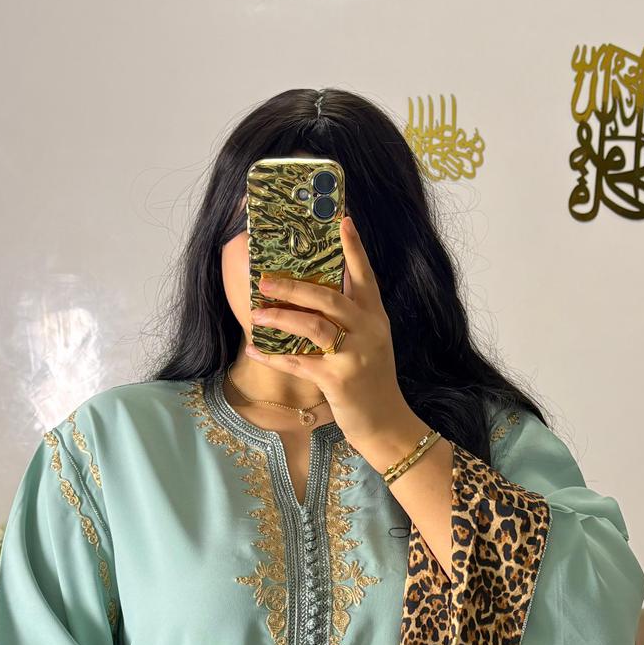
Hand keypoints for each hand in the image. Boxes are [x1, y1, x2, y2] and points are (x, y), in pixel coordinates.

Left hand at [245, 214, 413, 458]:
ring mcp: (354, 355)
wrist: (388, 424)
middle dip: (293, 286)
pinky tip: (255, 350)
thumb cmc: (373, 382)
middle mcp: (368, 331)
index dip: (354, 248)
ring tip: (256, 313)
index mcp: (376, 318)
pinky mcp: (339, 380)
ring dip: (280, 317)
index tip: (342, 220)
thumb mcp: (373, 344)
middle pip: (329, 297)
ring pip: (313, 326)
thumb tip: (318, 295)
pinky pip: (300, 362)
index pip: (365, 276)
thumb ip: (353, 319)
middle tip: (265, 279)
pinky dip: (275, 356)